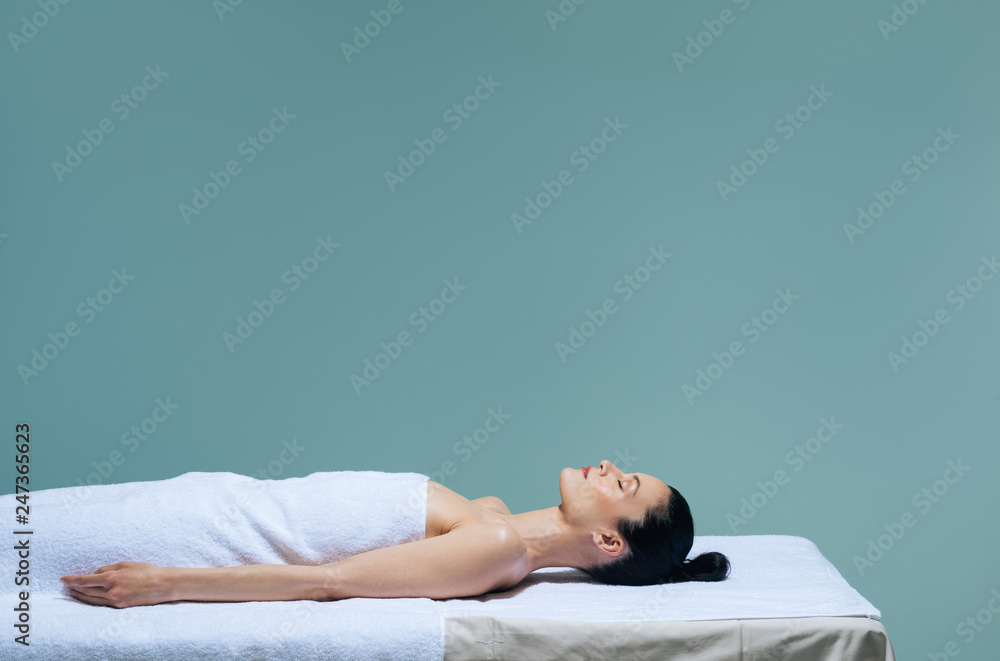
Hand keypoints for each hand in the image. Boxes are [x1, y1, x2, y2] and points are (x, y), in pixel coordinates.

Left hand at [60, 562, 175, 607]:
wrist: (163, 584)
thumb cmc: (146, 571)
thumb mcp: (125, 565)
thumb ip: (107, 569)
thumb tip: (95, 574)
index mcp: (111, 578)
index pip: (85, 580)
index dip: (72, 580)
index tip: (62, 579)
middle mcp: (110, 591)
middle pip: (86, 591)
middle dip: (74, 588)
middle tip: (65, 586)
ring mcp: (115, 601)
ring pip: (92, 599)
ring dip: (80, 596)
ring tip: (72, 593)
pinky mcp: (120, 607)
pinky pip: (101, 604)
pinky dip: (92, 600)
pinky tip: (89, 597)